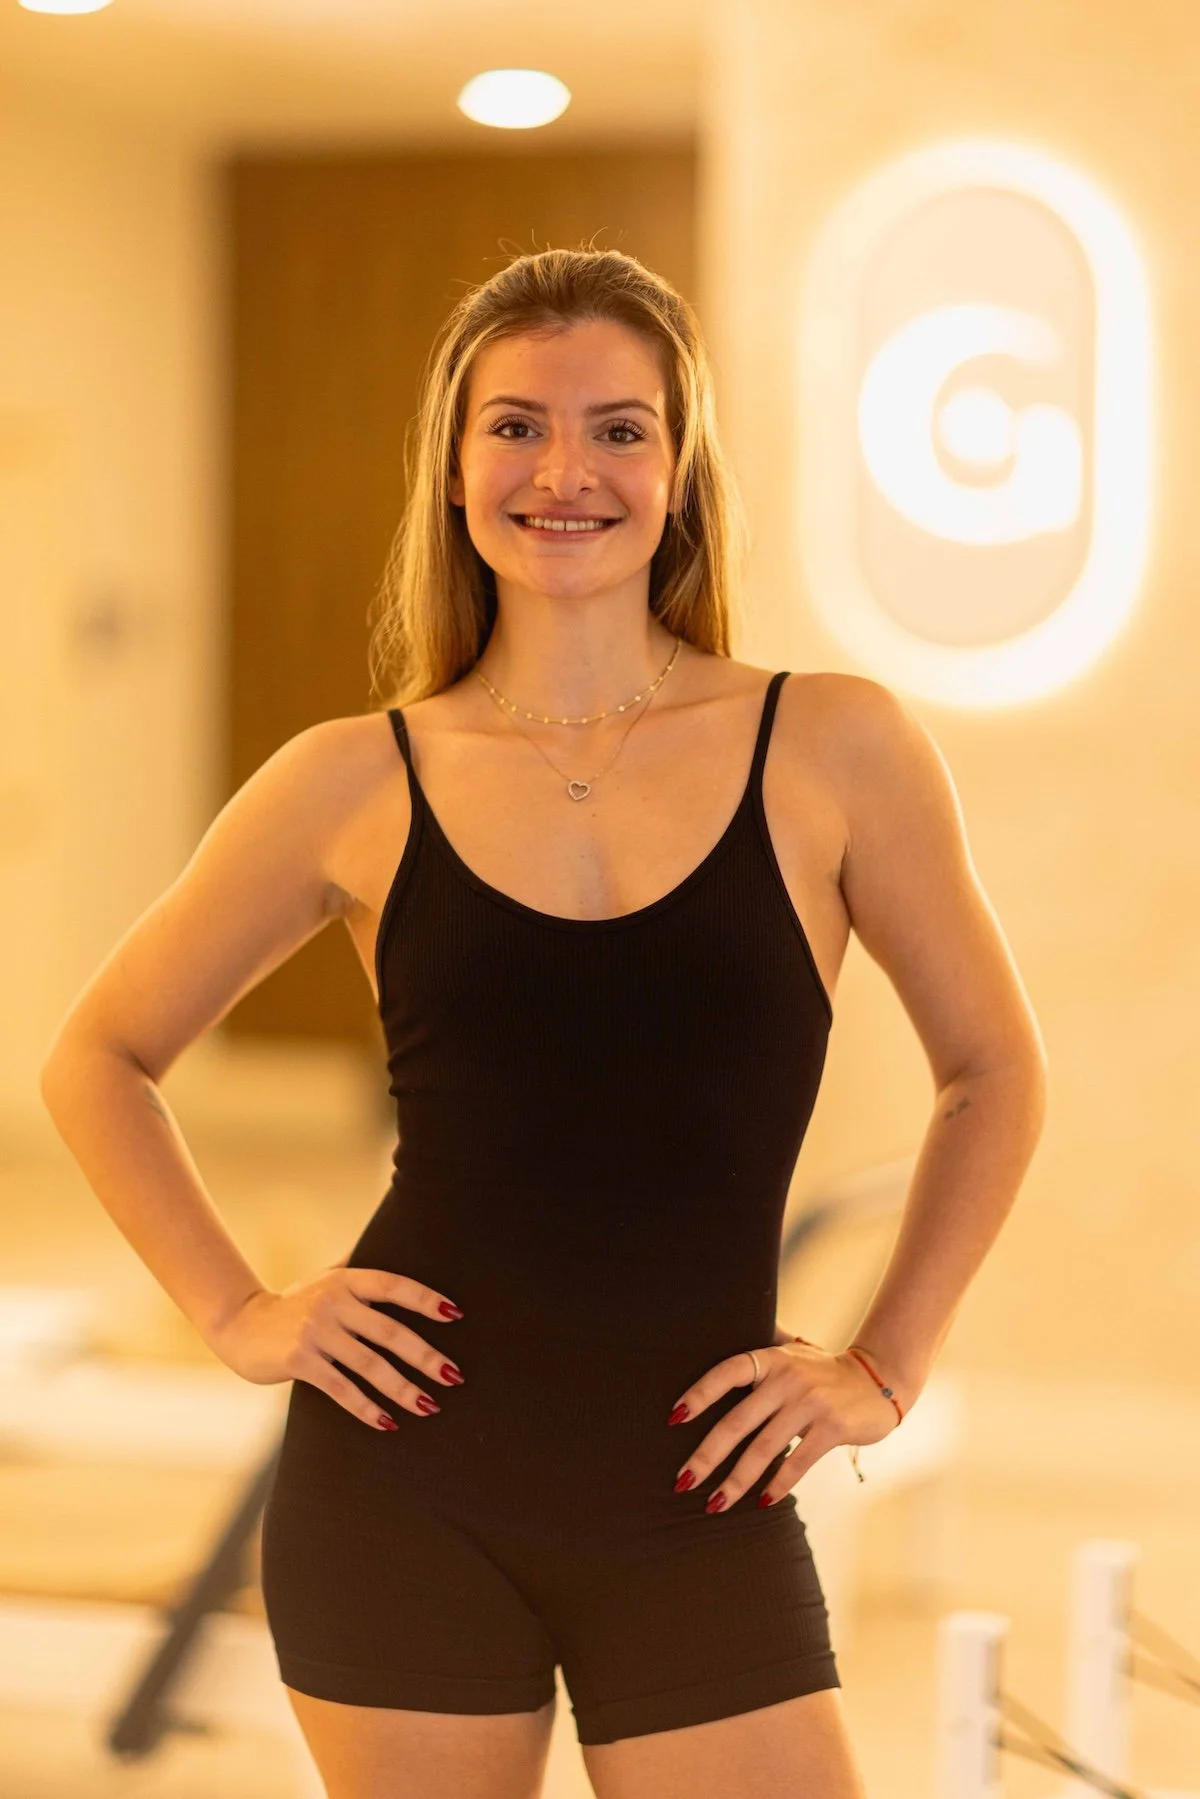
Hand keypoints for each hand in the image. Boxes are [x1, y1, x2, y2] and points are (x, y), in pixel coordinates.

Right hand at [209, 1265, 465, 1429]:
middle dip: (425, 1356)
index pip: (393, 1286)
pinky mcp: (299, 1360)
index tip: (455, 1315)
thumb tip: (394, 1236)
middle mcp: (333, 1301)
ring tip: (429, 1406)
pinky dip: (366, 1407)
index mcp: (345, 1280)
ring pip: (369, 1365)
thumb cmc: (293, 1304)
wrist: (240, 1325)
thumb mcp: (324, 1278)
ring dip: (402, 1389)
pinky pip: (341, 1388)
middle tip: (453, 1376)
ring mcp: (315, 1331)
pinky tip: (388, 1423)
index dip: (425, 1299)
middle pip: (389, 1332)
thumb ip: (357, 1267)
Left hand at [667, 1339, 900, 1510]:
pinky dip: (778, 1485)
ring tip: (716, 1504)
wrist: (878, 1380)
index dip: (700, 1393)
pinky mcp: (833, 1428)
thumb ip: (760, 1353)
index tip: (674, 1418)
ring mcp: (811, 1403)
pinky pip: (798, 1462)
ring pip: (764, 1449)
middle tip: (683, 1481)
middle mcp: (788, 1378)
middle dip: (707, 1455)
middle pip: (738, 1422)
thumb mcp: (792, 1353)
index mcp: (772, 1359)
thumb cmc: (823, 1371)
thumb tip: (717, 1333)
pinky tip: (761, 1502)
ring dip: (737, 1481)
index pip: (728, 1373)